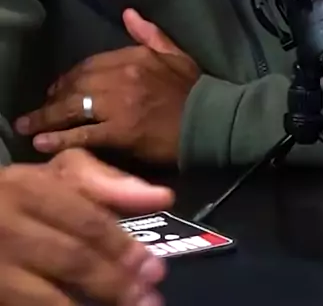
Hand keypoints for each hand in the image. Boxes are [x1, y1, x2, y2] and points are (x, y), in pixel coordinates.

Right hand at [0, 147, 173, 305]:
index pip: (86, 221)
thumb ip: (108, 183)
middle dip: (115, 282)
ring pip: (49, 298)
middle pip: (72, 259)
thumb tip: (162, 198)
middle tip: (150, 301)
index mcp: (31, 190)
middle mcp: (10, 228)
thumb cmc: (23, 194)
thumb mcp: (60, 175)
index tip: (154, 270)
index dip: (123, 247)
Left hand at [15, 10, 200, 162]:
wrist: (210, 120)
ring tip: (27, 127)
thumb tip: (128, 13)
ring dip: (47, 118)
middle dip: (53, 98)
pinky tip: (43, 143)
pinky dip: (60, 139)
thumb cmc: (193, 88)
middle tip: (38, 110)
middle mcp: (122, 78)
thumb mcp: (174, 53)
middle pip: (76, 85)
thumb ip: (149, 34)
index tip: (58, 87)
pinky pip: (83, 134)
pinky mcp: (120, 133)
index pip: (90, 63)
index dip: (70, 76)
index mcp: (133, 56)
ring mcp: (119, 106)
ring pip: (73, 108)